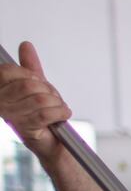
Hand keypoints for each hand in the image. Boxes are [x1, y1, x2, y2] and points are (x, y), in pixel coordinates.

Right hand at [0, 43, 70, 162]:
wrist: (53, 144)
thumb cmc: (44, 116)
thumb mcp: (37, 87)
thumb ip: (30, 67)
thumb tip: (26, 45)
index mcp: (0, 90)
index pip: (8, 72)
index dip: (28, 74)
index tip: (39, 82)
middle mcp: (2, 104)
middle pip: (27, 85)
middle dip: (47, 90)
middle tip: (53, 99)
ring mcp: (13, 118)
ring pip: (40, 99)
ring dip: (56, 102)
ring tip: (58, 108)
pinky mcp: (27, 130)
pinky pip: (46, 114)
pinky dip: (61, 111)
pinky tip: (64, 113)